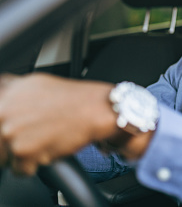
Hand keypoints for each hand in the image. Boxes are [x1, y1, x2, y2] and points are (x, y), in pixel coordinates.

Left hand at [0, 73, 116, 174]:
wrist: (98, 109)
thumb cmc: (78, 99)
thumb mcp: (40, 84)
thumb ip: (17, 95)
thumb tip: (6, 97)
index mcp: (10, 92)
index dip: (6, 126)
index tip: (15, 128)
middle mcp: (5, 109)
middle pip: (0, 138)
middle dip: (15, 141)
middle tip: (36, 135)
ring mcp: (11, 130)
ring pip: (6, 156)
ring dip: (24, 153)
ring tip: (45, 140)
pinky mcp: (22, 150)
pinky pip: (20, 170)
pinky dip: (35, 165)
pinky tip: (50, 148)